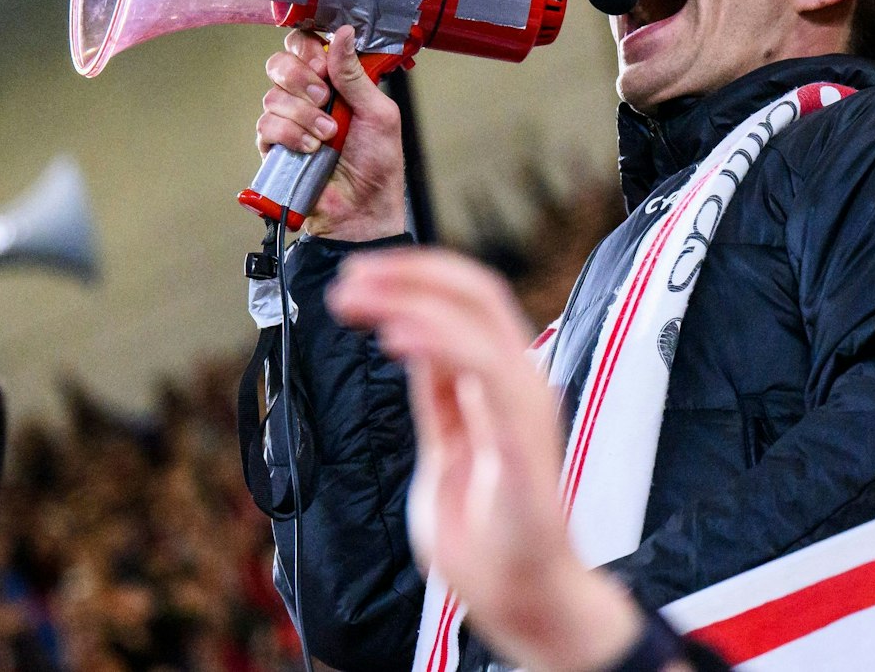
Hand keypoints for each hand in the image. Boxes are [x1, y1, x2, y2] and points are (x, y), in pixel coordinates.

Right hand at [254, 26, 408, 240]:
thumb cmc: (377, 165)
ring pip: (273, 96)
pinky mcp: (274, 146)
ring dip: (303, 115)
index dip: (308, 49)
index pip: (305, 45)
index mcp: (334, 81)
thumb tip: (344, 33)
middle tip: (324, 98)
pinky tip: (310, 148)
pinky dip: (290, 135)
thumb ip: (355, 74)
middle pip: (280, 63)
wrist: (362, 209)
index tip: (323, 65)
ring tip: (328, 136)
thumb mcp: (378, 113)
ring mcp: (289, 121)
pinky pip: (266, 125)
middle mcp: (308, 97)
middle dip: (301, 78)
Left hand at [328, 250, 643, 671]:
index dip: (412, 277)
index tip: (356, 279)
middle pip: (476, 291)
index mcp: (501, 383)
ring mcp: (525, 409)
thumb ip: (438, 396)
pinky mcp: (523, 443)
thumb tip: (414, 340)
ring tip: (355, 298)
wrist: (521, 601)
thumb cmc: (490, 538)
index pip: (466, 299)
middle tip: (349, 280)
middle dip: (407, 273)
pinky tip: (395, 335)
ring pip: (478, 317)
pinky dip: (438, 341)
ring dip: (410, 296)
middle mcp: (520, 383)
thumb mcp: (445, 446)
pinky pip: (485, 372)